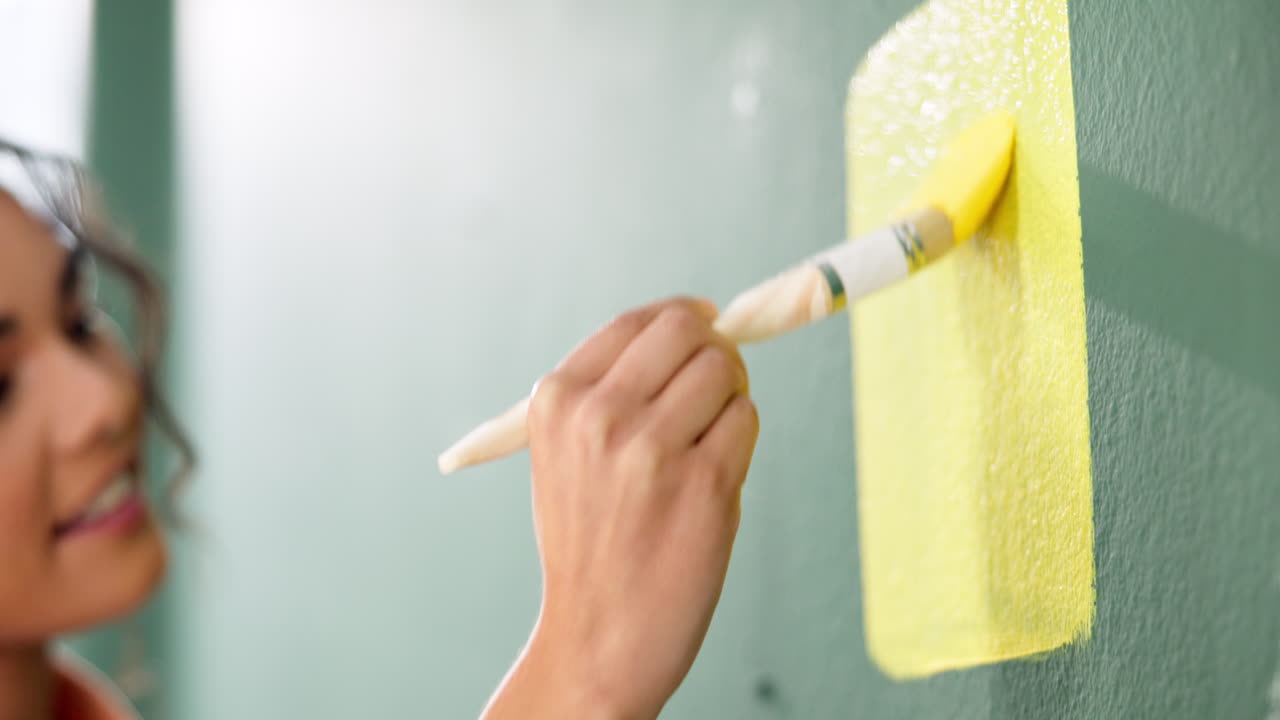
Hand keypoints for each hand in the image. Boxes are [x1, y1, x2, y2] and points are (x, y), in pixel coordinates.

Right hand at [483, 297, 758, 719]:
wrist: (597, 636)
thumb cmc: (591, 541)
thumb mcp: (568, 453)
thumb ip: (612, 392)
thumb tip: (695, 325)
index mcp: (558, 400)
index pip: (636, 322)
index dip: (681, 317)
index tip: (704, 323)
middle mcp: (599, 415)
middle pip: (687, 331)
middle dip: (713, 350)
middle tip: (716, 386)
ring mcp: (652, 448)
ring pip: (725, 372)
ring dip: (730, 400)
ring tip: (706, 448)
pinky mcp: (704, 482)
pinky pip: (747, 421)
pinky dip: (741, 442)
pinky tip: (712, 482)